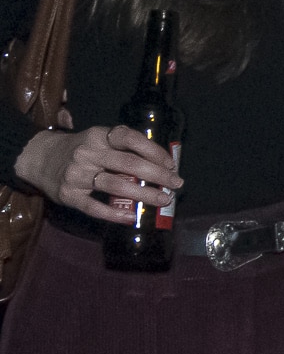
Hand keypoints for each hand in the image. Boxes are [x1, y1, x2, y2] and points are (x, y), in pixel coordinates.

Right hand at [12, 124, 180, 224]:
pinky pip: (94, 207)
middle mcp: (87, 153)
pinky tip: (132, 217)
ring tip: (163, 199)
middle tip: (176, 183)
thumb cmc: (79, 149)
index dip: (153, 150)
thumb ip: (122, 148)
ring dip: (144, 194)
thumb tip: (161, 164)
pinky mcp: (68, 195)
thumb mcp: (98, 139)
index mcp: (98, 136)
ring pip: (116, 185)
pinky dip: (115, 214)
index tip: (170, 163)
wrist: (38, 158)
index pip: (130, 138)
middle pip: (129, 164)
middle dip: (157, 175)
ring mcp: (77, 174)